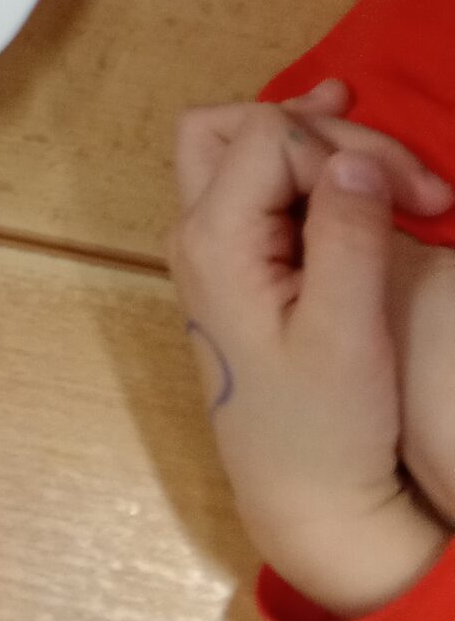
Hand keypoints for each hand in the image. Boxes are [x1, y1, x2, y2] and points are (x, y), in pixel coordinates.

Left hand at [169, 86, 454, 616]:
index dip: (349, 147)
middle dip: (323, 131)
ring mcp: (211, 247)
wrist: (301, 494)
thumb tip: (354, 156)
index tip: (423, 198)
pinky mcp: (237, 263)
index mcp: (214, 244)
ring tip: (385, 152)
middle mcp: (197, 234)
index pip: (271, 137)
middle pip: (235, 127)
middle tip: (407, 177)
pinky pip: (256, 184)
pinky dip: (306, 164)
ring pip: (239, 148)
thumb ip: (348, 237)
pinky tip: (353, 162)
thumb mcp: (348, 333)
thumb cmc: (326, 425)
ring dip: (313, 139)